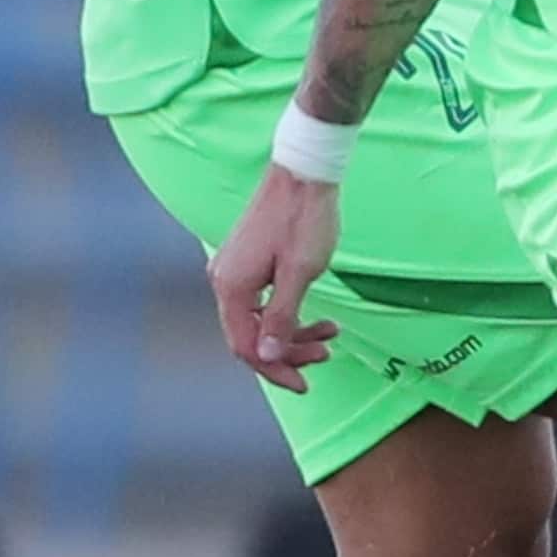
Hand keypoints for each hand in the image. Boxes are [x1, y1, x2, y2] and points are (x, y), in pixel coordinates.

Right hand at [209, 167, 343, 392]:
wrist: (304, 172)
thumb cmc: (305, 219)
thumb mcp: (299, 274)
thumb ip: (281, 318)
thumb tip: (265, 355)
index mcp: (231, 287)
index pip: (246, 347)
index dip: (275, 369)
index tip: (305, 383)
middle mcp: (224, 280)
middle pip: (250, 335)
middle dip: (289, 350)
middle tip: (326, 354)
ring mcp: (234, 269)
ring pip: (259, 318)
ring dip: (293, 332)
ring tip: (331, 335)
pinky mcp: (247, 260)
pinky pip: (263, 300)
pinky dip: (289, 311)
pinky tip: (318, 316)